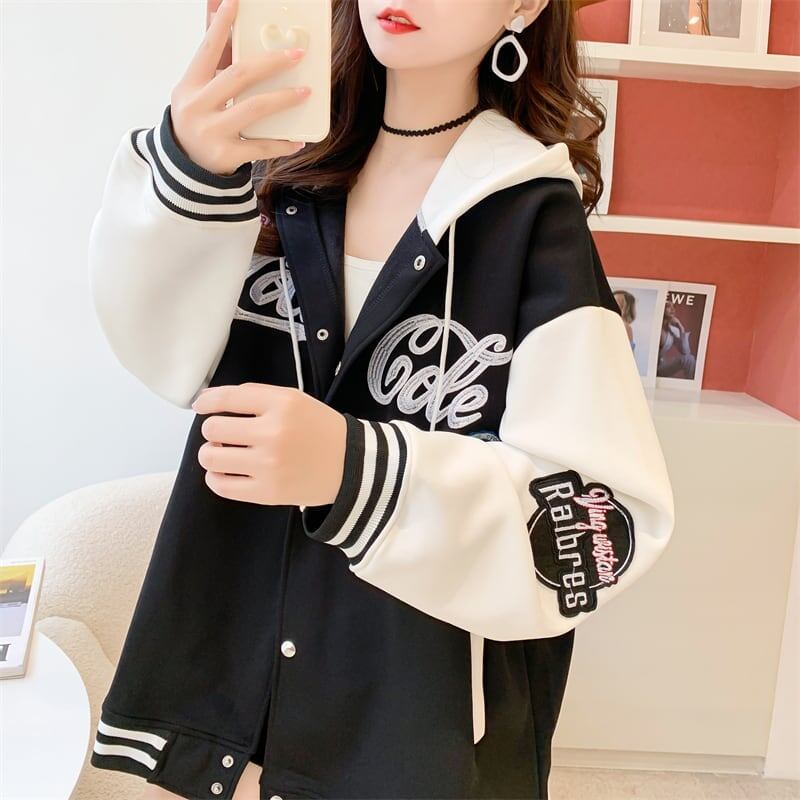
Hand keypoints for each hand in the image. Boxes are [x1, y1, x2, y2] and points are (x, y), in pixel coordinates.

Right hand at [170, 0, 311, 175]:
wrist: (186, 165)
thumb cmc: (198, 120)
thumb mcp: (197, 90)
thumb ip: (213, 61)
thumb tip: (218, 17)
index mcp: (189, 85)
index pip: (207, 49)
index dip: (222, 25)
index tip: (236, 2)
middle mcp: (198, 106)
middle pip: (239, 76)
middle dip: (272, 62)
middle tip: (297, 54)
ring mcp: (211, 132)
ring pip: (254, 108)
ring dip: (284, 98)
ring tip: (305, 92)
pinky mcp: (226, 155)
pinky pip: (261, 146)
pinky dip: (282, 143)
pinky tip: (298, 139)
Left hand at [190, 383, 346, 506]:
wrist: (351, 465)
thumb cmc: (318, 429)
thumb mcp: (293, 400)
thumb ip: (253, 396)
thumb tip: (207, 401)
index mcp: (282, 404)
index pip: (228, 398)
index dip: (206, 402)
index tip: (201, 406)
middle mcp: (273, 433)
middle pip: (213, 429)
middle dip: (213, 430)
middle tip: (226, 435)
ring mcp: (269, 465)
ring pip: (211, 458)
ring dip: (212, 454)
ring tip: (226, 454)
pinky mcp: (267, 493)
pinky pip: (221, 486)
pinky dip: (216, 478)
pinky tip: (227, 473)